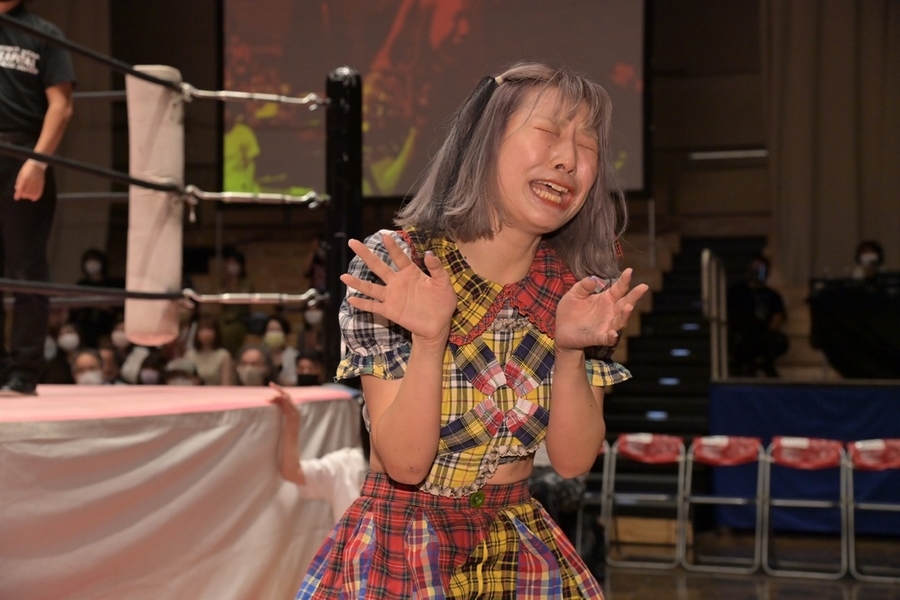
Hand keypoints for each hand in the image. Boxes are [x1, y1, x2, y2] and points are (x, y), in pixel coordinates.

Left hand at [14, 160, 45, 200]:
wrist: (37, 163)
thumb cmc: (27, 168)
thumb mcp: (21, 174)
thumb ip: (19, 181)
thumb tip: (17, 189)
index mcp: (25, 178)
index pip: (21, 189)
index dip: (18, 194)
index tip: (16, 198)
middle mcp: (31, 181)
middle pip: (27, 192)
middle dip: (23, 195)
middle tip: (22, 195)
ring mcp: (37, 182)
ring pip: (33, 193)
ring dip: (29, 196)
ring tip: (27, 197)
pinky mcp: (42, 183)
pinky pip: (39, 192)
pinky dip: (36, 196)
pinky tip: (34, 198)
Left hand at [268, 382, 302, 483]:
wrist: (291, 467)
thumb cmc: (282, 458)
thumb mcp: (276, 442)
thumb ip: (272, 436)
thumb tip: (259, 432)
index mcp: (290, 424)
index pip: (287, 405)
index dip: (280, 397)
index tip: (270, 392)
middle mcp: (294, 422)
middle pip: (290, 401)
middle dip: (281, 392)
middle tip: (271, 384)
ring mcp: (294, 425)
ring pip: (291, 404)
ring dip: (282, 395)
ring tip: (274, 388)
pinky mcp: (292, 429)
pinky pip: (291, 412)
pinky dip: (286, 403)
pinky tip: (278, 398)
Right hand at [340, 234, 456, 345]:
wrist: (438, 326)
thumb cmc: (442, 303)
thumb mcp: (444, 284)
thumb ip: (437, 269)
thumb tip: (429, 253)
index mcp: (411, 273)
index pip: (399, 257)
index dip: (392, 246)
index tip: (385, 235)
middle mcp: (398, 282)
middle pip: (378, 266)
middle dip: (366, 254)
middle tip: (353, 242)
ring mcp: (392, 296)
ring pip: (371, 287)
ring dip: (357, 283)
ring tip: (343, 276)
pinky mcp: (390, 310)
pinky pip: (373, 306)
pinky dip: (362, 304)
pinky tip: (351, 300)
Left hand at [555, 268, 648, 351]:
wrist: (561, 330)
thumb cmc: (570, 310)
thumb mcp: (574, 295)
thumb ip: (583, 287)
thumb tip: (592, 279)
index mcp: (606, 299)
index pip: (619, 288)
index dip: (625, 280)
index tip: (630, 271)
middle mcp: (610, 312)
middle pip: (625, 303)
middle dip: (634, 296)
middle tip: (643, 287)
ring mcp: (606, 325)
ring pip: (620, 321)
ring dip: (625, 315)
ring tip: (628, 307)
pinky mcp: (598, 337)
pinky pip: (607, 338)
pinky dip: (611, 337)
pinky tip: (613, 334)